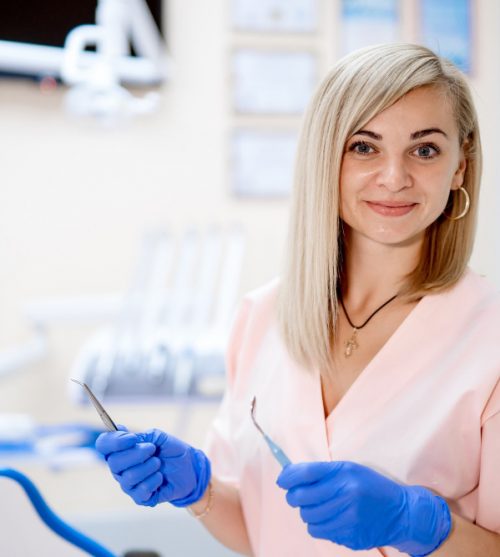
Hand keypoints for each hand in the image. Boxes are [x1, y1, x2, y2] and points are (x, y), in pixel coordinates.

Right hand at [96, 427, 210, 507]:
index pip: (104, 445)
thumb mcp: (158, 437)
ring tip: (158, 463)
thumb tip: (120, 429)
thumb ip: (140, 435)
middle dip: (136, 454)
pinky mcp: (140, 498)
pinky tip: (160, 476)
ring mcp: (129, 484)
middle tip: (152, 449)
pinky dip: (153, 481)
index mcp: (121, 450)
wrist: (189, 468)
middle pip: (114, 462)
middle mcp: (120, 468)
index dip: (114, 441)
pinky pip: (140, 491)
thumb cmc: (170, 450)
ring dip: (147, 467)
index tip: (132, 438)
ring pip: (128, 478)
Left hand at [277, 461, 450, 555]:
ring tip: (320, 507)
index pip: (305, 473)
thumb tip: (288, 475)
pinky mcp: (349, 536)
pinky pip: (319, 532)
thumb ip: (321, 472)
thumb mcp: (349, 469)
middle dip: (294, 496)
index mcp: (343, 473)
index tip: (282, 480)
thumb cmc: (370, 486)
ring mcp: (348, 518)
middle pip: (301, 497)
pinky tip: (330, 519)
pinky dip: (319, 526)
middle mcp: (345, 494)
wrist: (401, 512)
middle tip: (297, 496)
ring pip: (307, 517)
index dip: (288, 477)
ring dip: (307, 512)